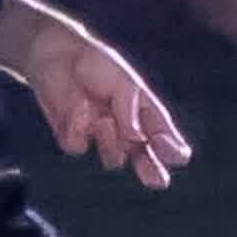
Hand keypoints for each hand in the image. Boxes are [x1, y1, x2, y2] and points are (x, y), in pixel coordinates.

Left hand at [19, 23, 191, 188]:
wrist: (57, 56)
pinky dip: (78, 129)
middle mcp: (124, 128)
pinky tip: (76, 109)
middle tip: (157, 180)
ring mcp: (99, 136)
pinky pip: (79, 147)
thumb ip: (131, 109)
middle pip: (143, 157)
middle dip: (151, 168)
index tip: (179, 157)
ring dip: (110, 142)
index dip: (171, 147)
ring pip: (113, 158)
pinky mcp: (73, 138)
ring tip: (103, 119)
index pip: (162, 134)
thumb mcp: (123, 81)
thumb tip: (137, 137)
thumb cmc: (96, 64)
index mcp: (142, 112)